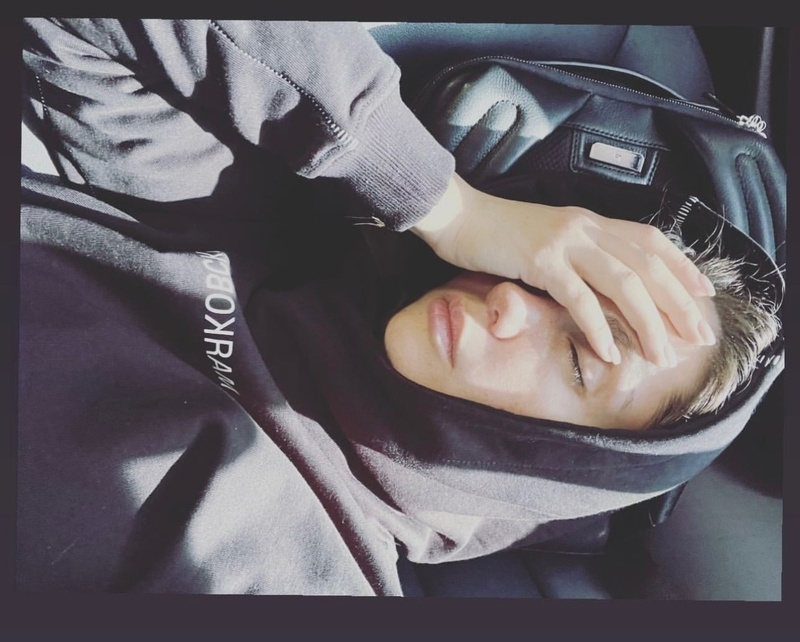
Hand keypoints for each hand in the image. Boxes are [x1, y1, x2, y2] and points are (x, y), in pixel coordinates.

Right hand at [412, 174, 715, 366]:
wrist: (457, 215)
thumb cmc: (496, 232)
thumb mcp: (547, 238)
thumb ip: (577, 254)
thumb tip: (601, 286)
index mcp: (590, 221)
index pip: (651, 240)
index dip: (682, 267)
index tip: (705, 295)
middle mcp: (585, 227)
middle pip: (647, 266)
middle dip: (678, 304)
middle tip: (698, 338)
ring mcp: (564, 243)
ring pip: (623, 283)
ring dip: (647, 323)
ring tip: (660, 356)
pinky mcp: (539, 260)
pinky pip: (578, 297)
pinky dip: (598, 327)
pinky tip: (609, 352)